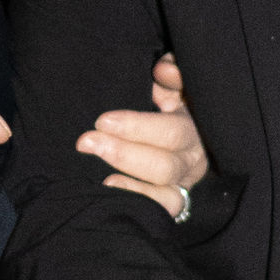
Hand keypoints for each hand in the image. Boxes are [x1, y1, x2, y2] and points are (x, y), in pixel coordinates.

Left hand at [76, 52, 208, 217]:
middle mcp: (191, 161)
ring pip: (165, 195)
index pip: (170, 131)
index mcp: (192, 129)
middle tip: (87, 143)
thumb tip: (164, 68)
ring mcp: (182, 186)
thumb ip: (171, 76)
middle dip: (123, 154)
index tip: (102, 120)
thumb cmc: (161, 110)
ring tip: (100, 178)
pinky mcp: (173, 205)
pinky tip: (110, 194)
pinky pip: (161, 211)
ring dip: (130, 184)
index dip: (136, 127)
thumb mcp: (169, 89)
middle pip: (164, 165)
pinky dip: (138, 203)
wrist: (170, 143)